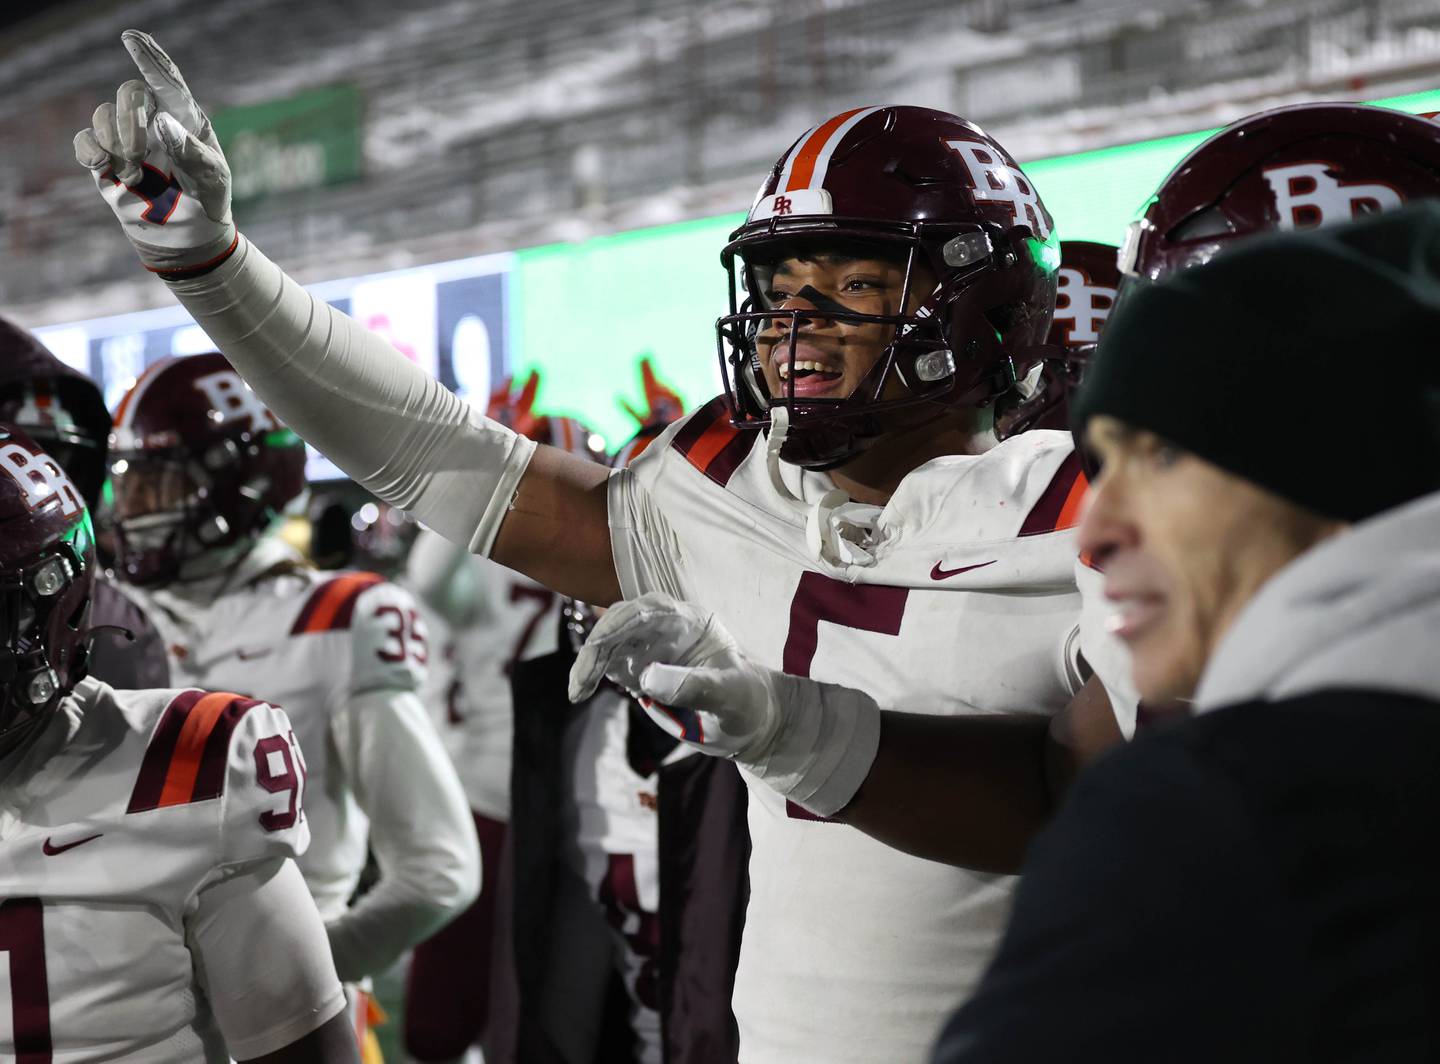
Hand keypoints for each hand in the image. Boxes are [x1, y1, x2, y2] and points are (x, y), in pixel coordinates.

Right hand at [74, 30, 235, 274]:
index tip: (131, 37)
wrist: (191, 237)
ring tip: (136, 176)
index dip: (149, 57)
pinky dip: (93, 154)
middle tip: (141, 155)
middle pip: (128, 93)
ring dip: (117, 145)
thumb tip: (160, 120)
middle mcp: (154, 123)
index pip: (166, 79)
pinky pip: (86, 143)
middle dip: (130, 120)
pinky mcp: (108, 162)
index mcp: (185, 119)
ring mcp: (129, 141)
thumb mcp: (212, 178)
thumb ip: (190, 150)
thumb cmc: (209, 202)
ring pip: (104, 117)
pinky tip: (109, 170)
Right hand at [567, 592, 778, 759]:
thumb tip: (647, 679)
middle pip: (620, 622)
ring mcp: (649, 646)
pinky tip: (580, 692)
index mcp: (691, 622)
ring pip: (607, 642)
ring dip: (588, 662)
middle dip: (597, 646)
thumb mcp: (729, 696)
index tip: (599, 644)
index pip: (650, 609)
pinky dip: (590, 675)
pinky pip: (606, 662)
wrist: (746, 721)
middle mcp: (666, 628)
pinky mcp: (637, 667)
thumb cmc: (745, 702)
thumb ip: (695, 686)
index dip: (621, 622)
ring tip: (578, 692)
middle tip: (582, 681)